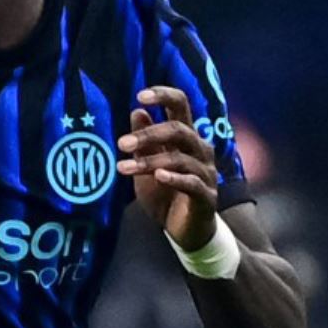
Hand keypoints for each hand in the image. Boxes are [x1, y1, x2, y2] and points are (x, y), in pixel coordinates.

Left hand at [118, 85, 218, 250]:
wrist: (184, 231)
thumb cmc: (165, 194)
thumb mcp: (147, 166)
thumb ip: (144, 142)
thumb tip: (137, 111)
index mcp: (186, 137)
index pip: (181, 106)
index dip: (164, 97)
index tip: (140, 96)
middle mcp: (200, 150)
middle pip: (179, 130)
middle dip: (148, 135)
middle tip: (121, 144)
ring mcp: (206, 173)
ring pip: (180, 158)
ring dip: (149, 162)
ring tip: (122, 168)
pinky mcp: (207, 196)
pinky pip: (191, 182)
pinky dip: (174, 178)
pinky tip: (158, 177)